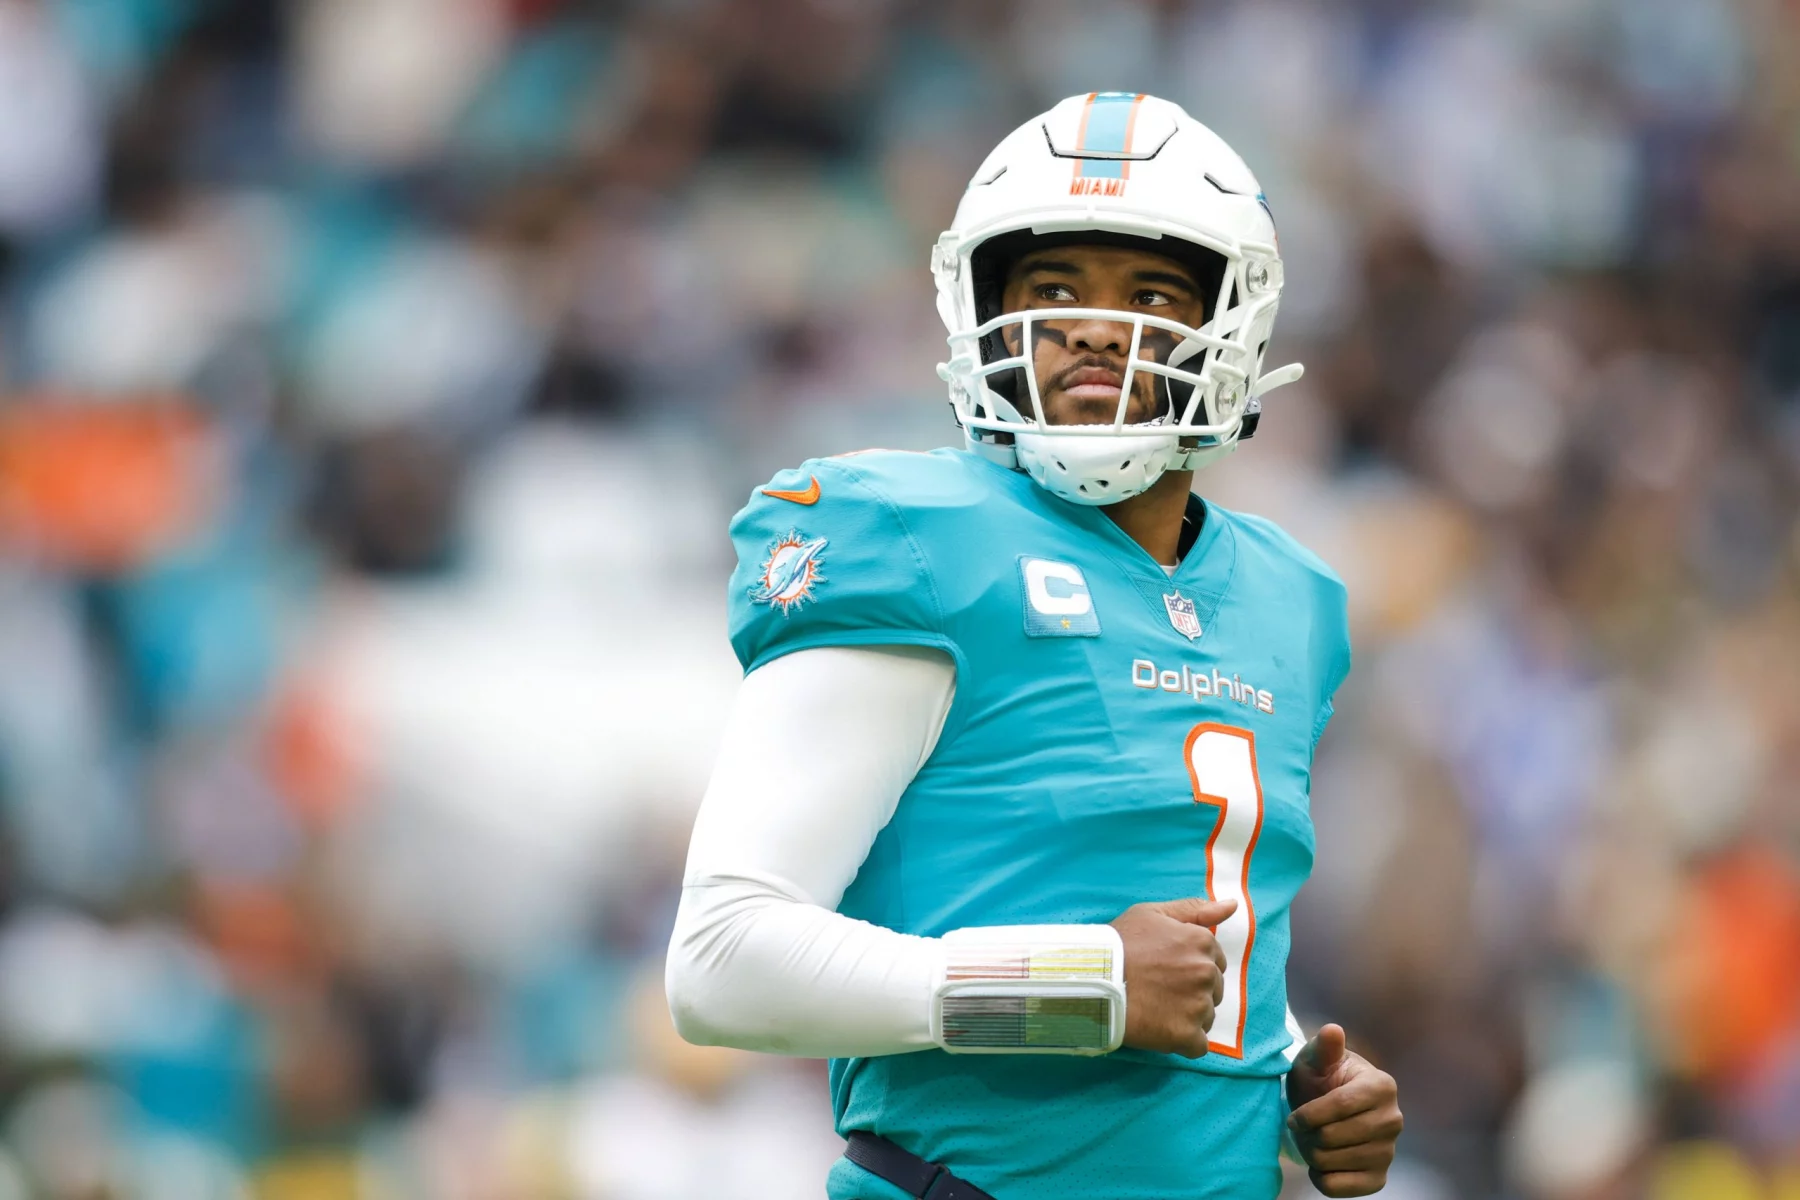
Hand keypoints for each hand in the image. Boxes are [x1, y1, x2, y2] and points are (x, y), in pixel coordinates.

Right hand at [1109, 897, 1235, 1057]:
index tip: (1167, 970)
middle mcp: (1206, 973)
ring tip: (1156, 1008)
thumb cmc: (1119, 943)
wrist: (1092, 978)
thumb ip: (1195, 910)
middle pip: (1212, 990)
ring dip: (1187, 1016)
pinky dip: (1183, 1041)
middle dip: (1191, 991)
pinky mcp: (1186, 1035)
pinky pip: (1198, 1045)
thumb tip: (1233, 905)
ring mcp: (1198, 1005)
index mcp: (1202, 943)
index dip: (1190, 966)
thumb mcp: (1153, 914)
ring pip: (1206, 1017)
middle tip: (1159, 989)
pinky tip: (1160, 1029)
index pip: (1214, 962)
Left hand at [1285, 1024, 1402, 1196]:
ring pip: (1331, 1161)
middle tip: (1302, 1127)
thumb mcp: (1315, 1059)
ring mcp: (1388, 1151)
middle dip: (1306, 1134)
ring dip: (1310, 1152)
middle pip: (1332, 1137)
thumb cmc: (1320, 1079)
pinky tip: (1322, 1160)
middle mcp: (1393, 1119)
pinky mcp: (1378, 1178)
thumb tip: (1332, 1030)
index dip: (1309, 1113)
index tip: (1294, 1116)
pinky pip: (1337, 1187)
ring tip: (1312, 1139)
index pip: (1340, 1105)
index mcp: (1382, 1086)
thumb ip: (1323, 1047)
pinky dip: (1319, 1176)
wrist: (1325, 1109)